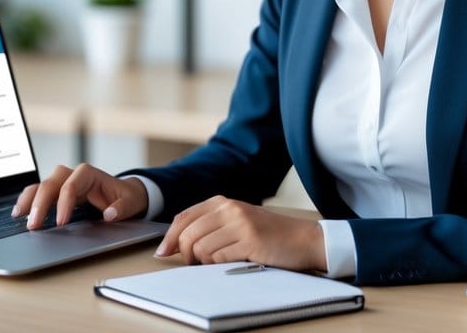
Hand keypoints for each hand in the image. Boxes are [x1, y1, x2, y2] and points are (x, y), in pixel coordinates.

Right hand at [12, 163, 149, 229]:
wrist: (124, 194)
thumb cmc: (126, 197)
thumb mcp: (131, 202)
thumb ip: (122, 207)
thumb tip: (109, 214)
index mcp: (89, 174)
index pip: (71, 185)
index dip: (64, 203)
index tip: (60, 224)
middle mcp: (73, 175)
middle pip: (51, 183)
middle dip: (40, 204)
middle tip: (34, 226)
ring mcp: (63, 182)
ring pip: (41, 185)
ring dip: (29, 200)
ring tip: (19, 216)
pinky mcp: (58, 192)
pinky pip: (39, 193)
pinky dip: (28, 201)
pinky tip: (20, 213)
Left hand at [156, 196, 325, 271]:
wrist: (304, 239)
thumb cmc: (269, 235)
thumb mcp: (237, 222)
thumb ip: (210, 226)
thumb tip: (176, 244)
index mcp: (222, 202)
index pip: (184, 217)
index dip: (170, 237)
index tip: (163, 253)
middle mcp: (229, 208)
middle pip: (188, 233)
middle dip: (185, 254)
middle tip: (194, 264)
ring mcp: (240, 223)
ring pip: (200, 247)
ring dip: (204, 262)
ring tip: (219, 262)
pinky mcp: (250, 240)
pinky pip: (218, 257)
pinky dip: (219, 265)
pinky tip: (231, 262)